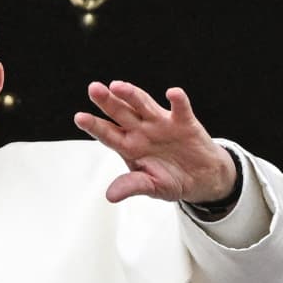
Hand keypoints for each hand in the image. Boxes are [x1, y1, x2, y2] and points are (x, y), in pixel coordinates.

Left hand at [73, 81, 236, 203]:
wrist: (202, 178)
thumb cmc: (171, 179)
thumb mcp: (151, 187)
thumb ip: (132, 186)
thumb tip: (110, 196)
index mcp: (129, 146)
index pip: (108, 134)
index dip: (94, 126)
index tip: (80, 118)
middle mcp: (141, 130)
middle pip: (121, 113)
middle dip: (107, 101)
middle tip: (94, 89)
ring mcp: (161, 124)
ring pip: (144, 105)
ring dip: (132, 95)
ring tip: (117, 86)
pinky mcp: (184, 122)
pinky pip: (180, 109)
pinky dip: (178, 101)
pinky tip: (173, 93)